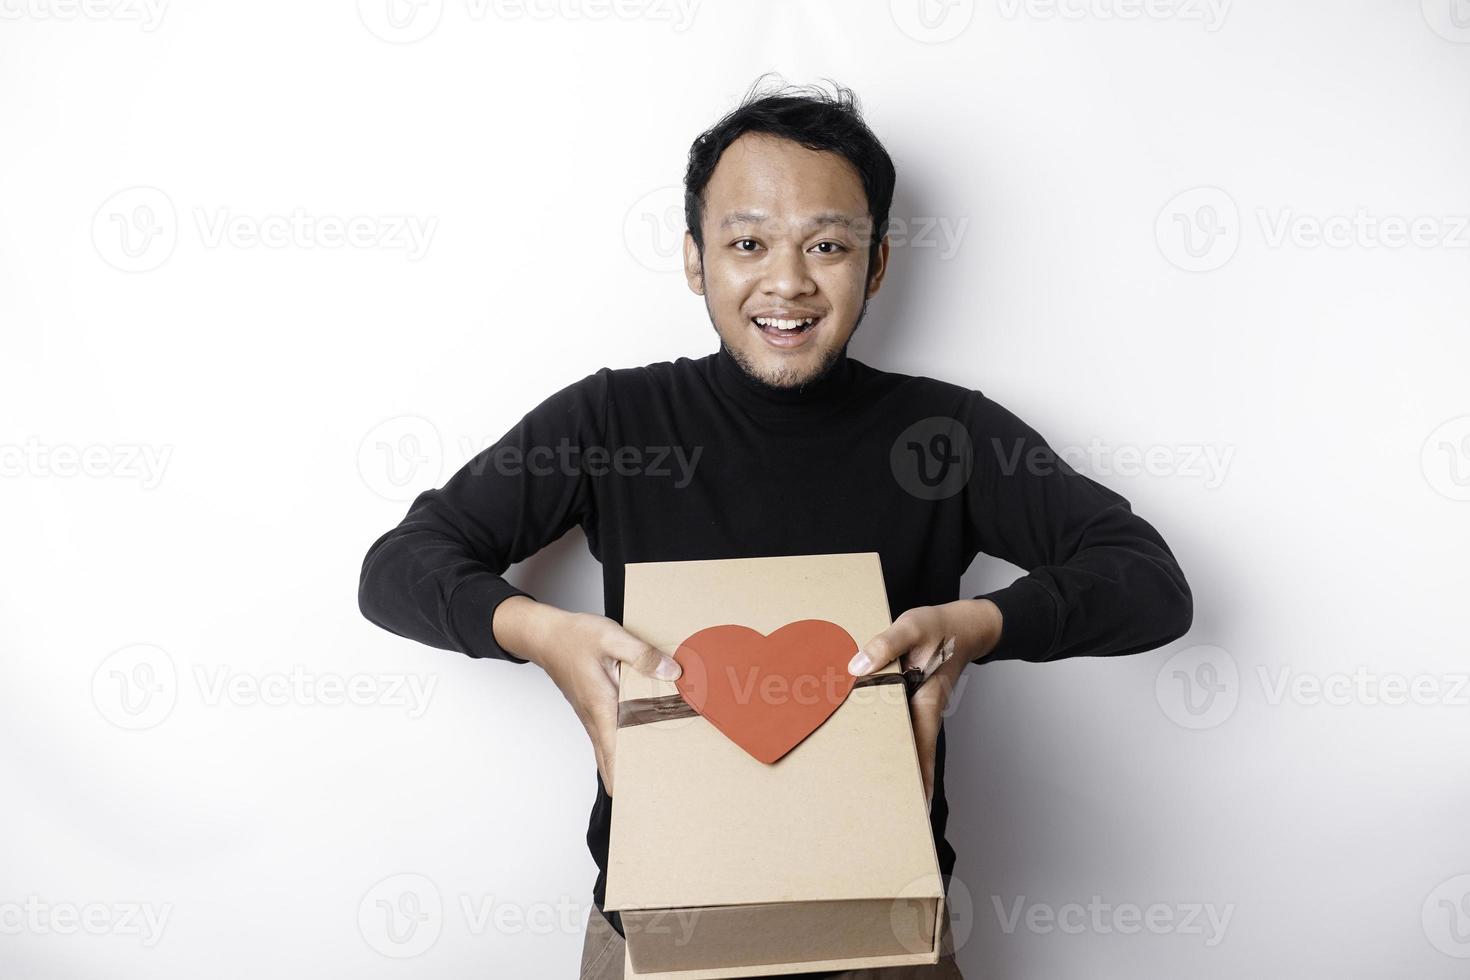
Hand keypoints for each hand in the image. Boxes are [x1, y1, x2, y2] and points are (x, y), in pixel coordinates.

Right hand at [493, 597, 680, 795]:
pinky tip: (635, 746)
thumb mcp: (612, 637)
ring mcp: (591, 716)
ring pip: (608, 751)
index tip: (639, 796)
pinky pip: (607, 737)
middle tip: (652, 794)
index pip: (613, 754)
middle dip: (629, 779)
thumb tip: (671, 672)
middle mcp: (594, 717)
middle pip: (610, 761)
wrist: (545, 636)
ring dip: (624, 765)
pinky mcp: (592, 710)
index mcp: (601, 706)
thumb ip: (642, 656)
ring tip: (650, 777)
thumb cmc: (574, 637)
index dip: (625, 777)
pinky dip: (619, 748)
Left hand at [846, 600, 1002, 812]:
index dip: (919, 779)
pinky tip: (871, 742)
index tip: (916, 808)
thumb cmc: (941, 626)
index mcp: (927, 701)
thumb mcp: (912, 627)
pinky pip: (897, 723)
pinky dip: (886, 736)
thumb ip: (885, 645)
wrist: (963, 624)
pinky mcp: (910, 699)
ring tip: (875, 791)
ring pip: (905, 741)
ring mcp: (918, 708)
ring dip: (894, 762)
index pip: (923, 750)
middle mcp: (923, 711)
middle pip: (913, 754)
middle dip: (903, 782)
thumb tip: (856, 668)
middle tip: (886, 812)